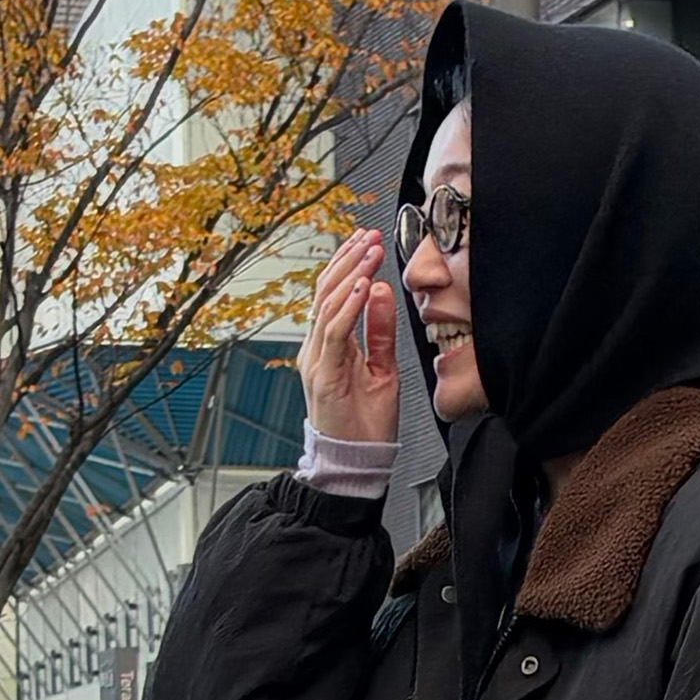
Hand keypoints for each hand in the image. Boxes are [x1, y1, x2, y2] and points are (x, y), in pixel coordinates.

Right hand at [298, 229, 400, 447]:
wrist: (358, 464)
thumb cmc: (367, 424)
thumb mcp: (382, 368)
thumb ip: (379, 331)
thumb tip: (380, 291)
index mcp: (329, 345)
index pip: (333, 293)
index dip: (348, 263)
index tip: (367, 239)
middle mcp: (317, 348)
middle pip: (326, 291)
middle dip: (349, 259)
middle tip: (370, 235)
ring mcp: (317, 360)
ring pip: (328, 305)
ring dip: (352, 274)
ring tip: (370, 252)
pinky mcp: (324, 375)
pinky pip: (335, 332)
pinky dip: (350, 307)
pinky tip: (364, 287)